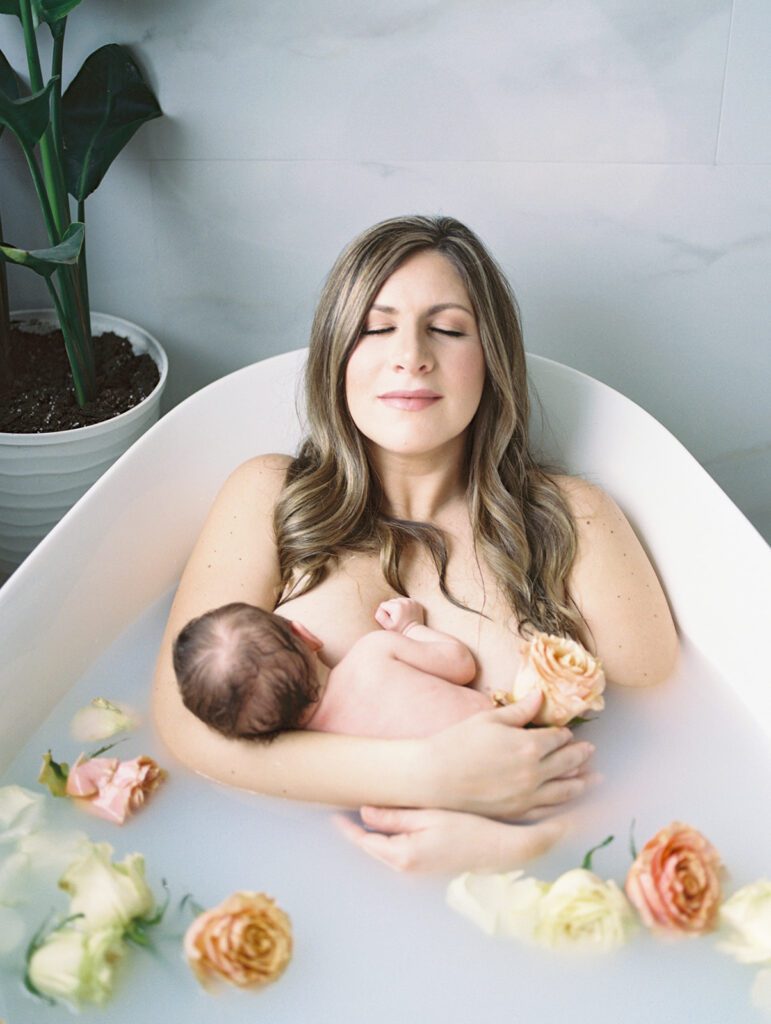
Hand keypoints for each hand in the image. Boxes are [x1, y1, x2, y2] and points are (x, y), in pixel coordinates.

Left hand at [334, 806, 567, 873]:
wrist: (497, 849)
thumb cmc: (466, 829)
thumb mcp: (426, 816)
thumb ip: (394, 817)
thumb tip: (365, 812)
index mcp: (402, 855)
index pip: (365, 841)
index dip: (347, 828)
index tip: (333, 814)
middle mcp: (406, 867)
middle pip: (372, 847)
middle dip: (357, 830)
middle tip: (343, 808)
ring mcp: (416, 869)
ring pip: (384, 849)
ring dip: (373, 833)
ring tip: (363, 811)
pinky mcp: (425, 864)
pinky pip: (398, 850)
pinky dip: (388, 838)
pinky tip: (390, 822)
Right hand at [374, 597, 423, 633]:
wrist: (415, 633)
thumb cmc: (400, 630)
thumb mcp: (387, 626)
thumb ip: (380, 616)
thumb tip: (380, 608)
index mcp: (397, 606)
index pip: (383, 605)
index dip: (384, 613)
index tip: (390, 619)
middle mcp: (405, 601)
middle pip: (391, 601)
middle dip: (391, 609)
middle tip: (397, 618)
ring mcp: (412, 602)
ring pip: (399, 601)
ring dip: (398, 607)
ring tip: (401, 616)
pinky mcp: (416, 603)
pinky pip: (406, 602)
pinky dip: (405, 606)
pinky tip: (407, 614)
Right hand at [421, 690, 595, 820]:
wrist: (436, 776)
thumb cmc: (459, 742)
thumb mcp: (490, 719)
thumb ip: (520, 710)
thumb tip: (540, 696)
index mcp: (529, 745)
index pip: (557, 738)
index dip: (564, 734)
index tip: (566, 733)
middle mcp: (535, 772)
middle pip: (567, 762)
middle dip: (580, 755)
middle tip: (590, 751)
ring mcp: (528, 795)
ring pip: (564, 789)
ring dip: (581, 782)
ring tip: (593, 778)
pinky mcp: (518, 811)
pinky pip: (548, 808)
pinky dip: (563, 803)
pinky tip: (568, 799)